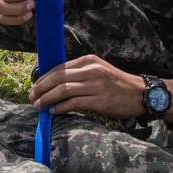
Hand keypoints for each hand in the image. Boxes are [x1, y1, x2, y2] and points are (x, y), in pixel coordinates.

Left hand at [29, 55, 145, 118]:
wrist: (140, 94)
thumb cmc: (117, 84)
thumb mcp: (98, 70)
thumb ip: (79, 74)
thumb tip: (54, 83)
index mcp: (89, 61)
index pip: (59, 68)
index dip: (43, 78)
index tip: (35, 86)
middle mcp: (91, 70)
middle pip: (58, 78)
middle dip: (41, 88)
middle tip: (32, 97)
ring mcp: (96, 85)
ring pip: (63, 90)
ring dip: (47, 99)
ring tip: (38, 106)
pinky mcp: (100, 101)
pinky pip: (74, 103)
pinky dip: (60, 108)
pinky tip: (53, 111)